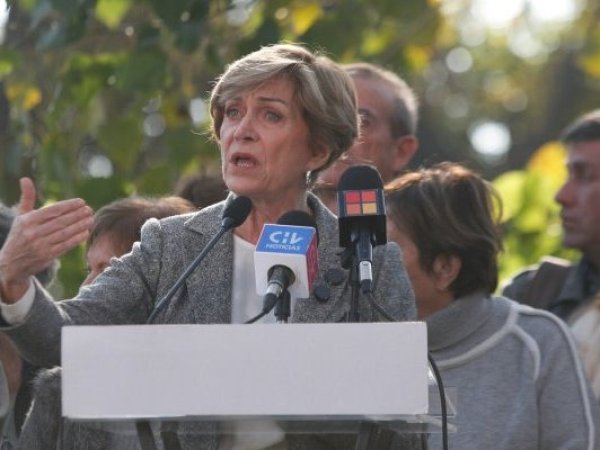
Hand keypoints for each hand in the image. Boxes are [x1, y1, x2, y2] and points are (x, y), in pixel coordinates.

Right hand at [0, 178, 93, 301]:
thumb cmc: (20, 235)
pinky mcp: (47, 256)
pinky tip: (85, 232)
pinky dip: (76, 239)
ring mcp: (40, 245)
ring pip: (64, 233)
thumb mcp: (20, 217)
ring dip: (80, 226)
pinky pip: (65, 246)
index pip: (52, 211)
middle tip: (89, 209)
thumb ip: (27, 198)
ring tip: (91, 219)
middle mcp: (33, 233)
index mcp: (27, 221)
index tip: (81, 202)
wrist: (11, 263)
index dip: (68, 206)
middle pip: (60, 222)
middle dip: (77, 215)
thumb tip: (25, 179)